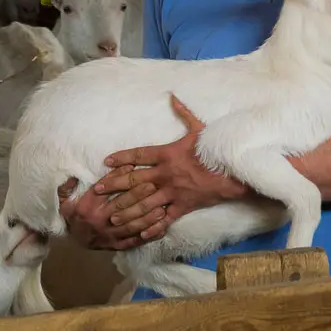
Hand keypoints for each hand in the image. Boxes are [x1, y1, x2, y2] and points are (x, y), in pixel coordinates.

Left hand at [60, 94, 246, 248]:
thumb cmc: (216, 150)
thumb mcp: (200, 129)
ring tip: (112, 217)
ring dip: (127, 210)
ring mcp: (173, 192)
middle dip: (114, 186)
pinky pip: (165, 219)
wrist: (233, 171)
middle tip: (98, 191)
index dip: (121, 158)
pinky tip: (140, 233)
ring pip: (144, 203)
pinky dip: (153, 227)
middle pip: (134, 181)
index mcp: (167, 154)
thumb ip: (184, 114)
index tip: (106, 161)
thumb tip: (173, 97)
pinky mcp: (182, 206)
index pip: (139, 156)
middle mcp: (165, 174)